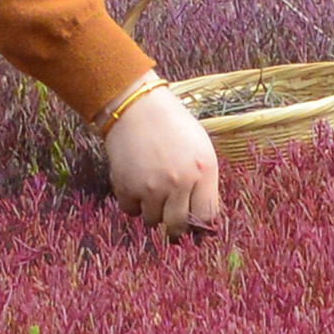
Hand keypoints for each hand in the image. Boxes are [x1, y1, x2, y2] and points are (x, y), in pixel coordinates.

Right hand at [105, 84, 222, 239]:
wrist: (135, 107)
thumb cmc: (171, 125)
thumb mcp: (200, 147)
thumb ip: (204, 180)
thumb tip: (202, 216)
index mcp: (203, 170)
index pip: (207, 216)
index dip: (200, 222)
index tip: (193, 221)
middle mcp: (180, 182)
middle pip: (178, 226)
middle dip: (175, 225)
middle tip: (170, 216)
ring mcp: (152, 187)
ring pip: (153, 220)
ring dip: (152, 211)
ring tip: (152, 190)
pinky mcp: (127, 187)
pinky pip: (131, 211)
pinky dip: (133, 203)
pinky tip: (136, 184)